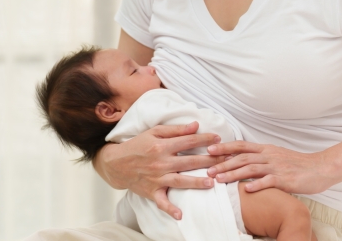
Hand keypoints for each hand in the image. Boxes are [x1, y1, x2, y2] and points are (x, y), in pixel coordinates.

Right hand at [98, 122, 225, 219]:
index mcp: (162, 146)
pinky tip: (180, 215)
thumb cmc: (137, 145)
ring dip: (196, 183)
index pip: (188, 142)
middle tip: (225, 160)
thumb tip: (195, 126)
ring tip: (211, 183)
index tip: (218, 138)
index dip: (205, 139)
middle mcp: (160, 162)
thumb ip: (176, 130)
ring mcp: (156, 178)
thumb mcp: (154, 132)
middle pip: (189, 162)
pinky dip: (170, 209)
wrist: (116, 163)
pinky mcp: (151, 191)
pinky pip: (162, 202)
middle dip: (209, 160)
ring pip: (180, 181)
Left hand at [206, 141, 338, 193]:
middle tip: (208, 169)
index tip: (210, 150)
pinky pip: (269, 181)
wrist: (320, 168)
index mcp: (266, 149)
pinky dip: (256, 185)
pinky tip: (245, 190)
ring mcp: (277, 167)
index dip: (225, 147)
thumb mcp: (277, 155)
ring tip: (220, 179)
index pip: (241, 146)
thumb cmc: (298, 164)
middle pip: (242, 157)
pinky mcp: (285, 179)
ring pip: (251, 168)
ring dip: (233, 174)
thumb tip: (243, 159)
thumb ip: (261, 157)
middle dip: (223, 163)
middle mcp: (269, 156)